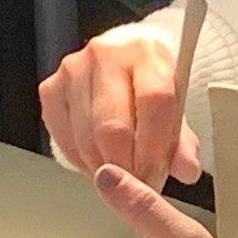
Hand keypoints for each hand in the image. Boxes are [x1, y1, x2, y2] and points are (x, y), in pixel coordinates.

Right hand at [38, 23, 201, 185]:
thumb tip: (187, 170)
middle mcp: (107, 54)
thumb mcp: (177, 110)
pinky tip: (100, 162)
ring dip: (105, 170)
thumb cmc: (153, 86)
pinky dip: (83, 162)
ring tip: (122, 177)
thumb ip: (184, 142)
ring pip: (86, 139)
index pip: (153, 101)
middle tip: (137, 185)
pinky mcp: (51, 88)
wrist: (126, 64)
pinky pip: (64, 140)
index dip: (153, 149)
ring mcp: (74, 69)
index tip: (155, 177)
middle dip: (127, 167)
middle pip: (113, 127)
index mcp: (148, 52)